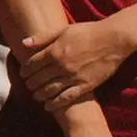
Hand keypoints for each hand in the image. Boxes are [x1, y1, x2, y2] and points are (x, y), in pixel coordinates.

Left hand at [17, 20, 136, 111]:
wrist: (113, 39)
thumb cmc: (88, 32)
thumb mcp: (63, 30)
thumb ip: (43, 38)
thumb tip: (23, 43)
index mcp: (54, 51)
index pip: (32, 65)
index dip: (25, 71)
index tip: (23, 73)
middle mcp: (61, 65)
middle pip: (38, 79)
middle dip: (30, 84)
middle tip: (28, 86)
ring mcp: (73, 77)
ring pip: (49, 90)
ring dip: (39, 95)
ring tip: (35, 96)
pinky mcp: (85, 86)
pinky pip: (66, 98)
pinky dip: (54, 104)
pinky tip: (48, 106)